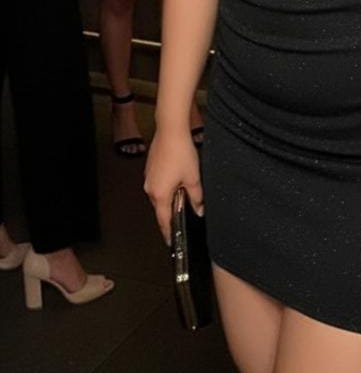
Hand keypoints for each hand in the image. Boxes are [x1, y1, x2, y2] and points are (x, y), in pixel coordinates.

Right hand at [144, 128, 203, 244]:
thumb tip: (198, 209)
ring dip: (169, 197)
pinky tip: (177, 178)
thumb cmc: (180, 153)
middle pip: (160, 207)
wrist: (170, 131)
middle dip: (171, 212)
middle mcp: (150, 188)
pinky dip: (166, 186)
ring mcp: (148, 177)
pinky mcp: (150, 167)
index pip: (164, 220)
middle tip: (181, 217)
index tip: (171, 241)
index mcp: (160, 195)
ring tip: (182, 193)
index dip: (169, 232)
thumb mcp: (193, 178)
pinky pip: (157, 183)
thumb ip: (196, 197)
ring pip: (159, 194)